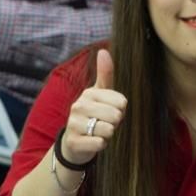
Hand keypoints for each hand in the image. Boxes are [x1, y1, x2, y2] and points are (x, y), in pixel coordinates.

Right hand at [59, 48, 127, 166]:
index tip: (109, 112)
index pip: (121, 102)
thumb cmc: (93, 116)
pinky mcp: (74, 141)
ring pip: (109, 130)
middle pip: (116, 116)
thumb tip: (103, 51)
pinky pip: (100, 143)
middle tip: (104, 124)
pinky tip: (93, 142)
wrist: (74, 142)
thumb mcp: (99, 94)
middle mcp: (79, 106)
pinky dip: (101, 145)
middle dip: (115, 123)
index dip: (121, 111)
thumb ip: (105, 74)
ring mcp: (74, 124)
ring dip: (108, 135)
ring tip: (98, 132)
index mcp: (89, 93)